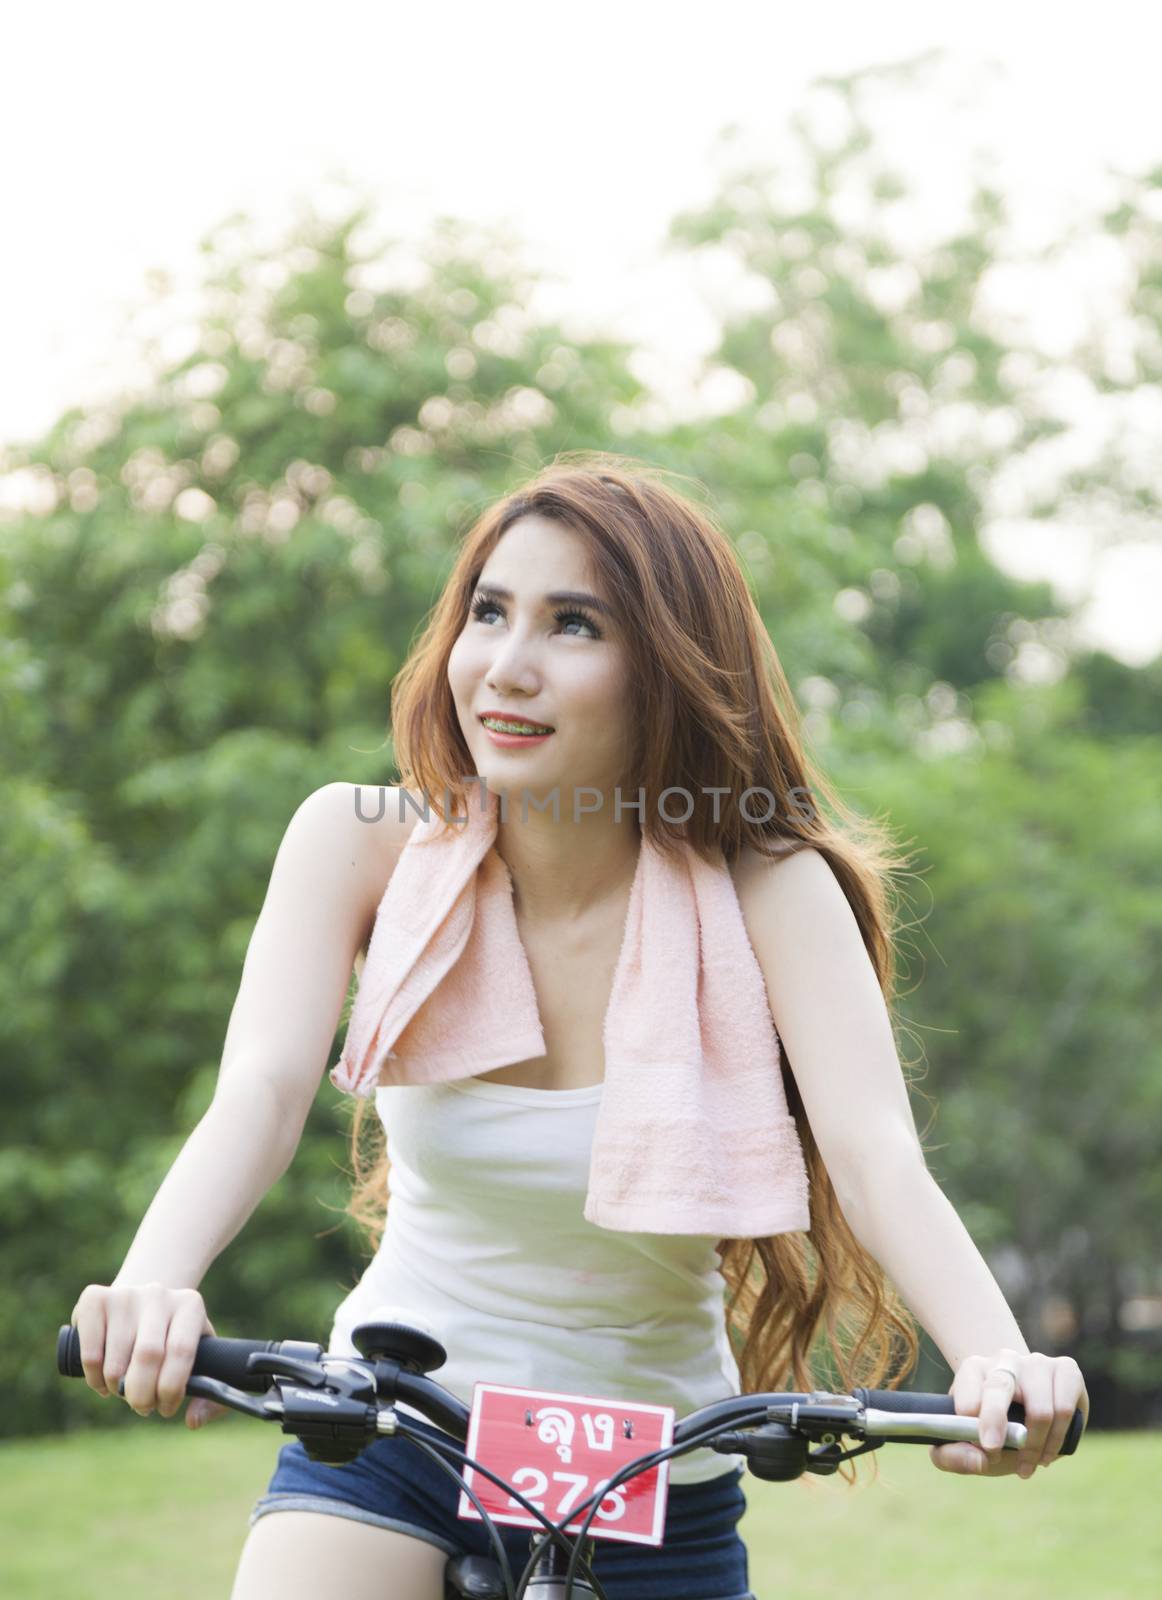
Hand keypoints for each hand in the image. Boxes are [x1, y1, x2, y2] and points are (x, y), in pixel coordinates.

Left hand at [928, 1347, 1088, 1478]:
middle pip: (999, 1386)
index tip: (982, 1445)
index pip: (968, 1385)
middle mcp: (1004, 1359)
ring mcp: (1037, 1362)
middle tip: (994, 1453)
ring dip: (1034, 1448)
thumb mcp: (964, 1445)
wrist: (1027, 1413)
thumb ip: (953, 1457)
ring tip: (1027, 1464)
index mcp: (974, 1369)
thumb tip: (979, 1461)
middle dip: (995, 1420)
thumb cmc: (991, 1428)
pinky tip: (1046, 1454)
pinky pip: (1065, 1409)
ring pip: (1040, 1410)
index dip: (973, 1417)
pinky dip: (1056, 1441)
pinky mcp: (1066, 1370)